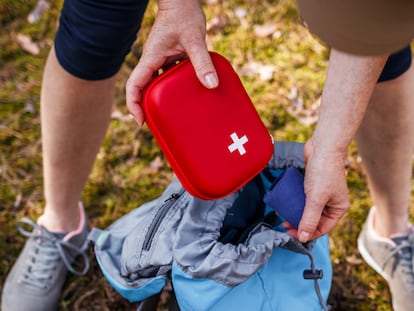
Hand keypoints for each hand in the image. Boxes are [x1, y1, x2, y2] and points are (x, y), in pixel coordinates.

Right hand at [126, 0, 218, 124]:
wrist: (182, 0)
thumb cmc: (184, 14)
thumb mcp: (194, 39)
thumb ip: (202, 61)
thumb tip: (211, 85)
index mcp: (151, 58)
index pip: (134, 85)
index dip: (134, 105)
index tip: (142, 120)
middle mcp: (152, 60)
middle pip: (142, 88)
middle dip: (146, 106)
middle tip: (158, 123)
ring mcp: (160, 58)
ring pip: (155, 83)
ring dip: (160, 98)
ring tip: (172, 113)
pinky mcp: (169, 56)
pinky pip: (167, 75)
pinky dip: (172, 86)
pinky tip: (186, 93)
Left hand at [289, 137, 349, 241]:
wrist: (322, 146)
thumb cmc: (324, 171)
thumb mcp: (316, 198)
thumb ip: (309, 218)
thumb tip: (304, 237)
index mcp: (338, 208)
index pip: (322, 228)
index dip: (307, 233)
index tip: (291, 234)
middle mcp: (331, 202)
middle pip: (314, 220)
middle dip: (299, 223)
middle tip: (284, 224)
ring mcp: (322, 193)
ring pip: (307, 209)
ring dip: (295, 213)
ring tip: (283, 214)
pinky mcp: (312, 185)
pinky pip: (303, 198)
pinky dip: (294, 201)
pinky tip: (285, 202)